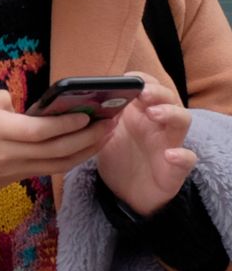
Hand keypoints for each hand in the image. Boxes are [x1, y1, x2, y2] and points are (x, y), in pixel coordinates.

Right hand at [0, 90, 114, 204]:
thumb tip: (23, 104)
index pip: (39, 130)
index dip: (66, 124)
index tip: (87, 112)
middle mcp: (9, 153)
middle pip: (57, 150)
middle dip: (88, 137)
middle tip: (110, 122)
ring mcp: (14, 169)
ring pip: (59, 164)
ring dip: (86, 151)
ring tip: (105, 135)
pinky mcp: (16, 179)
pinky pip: (50, 169)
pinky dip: (71, 159)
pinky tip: (84, 147)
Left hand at [95, 71, 193, 216]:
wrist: (125, 192)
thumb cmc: (118, 155)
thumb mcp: (104, 133)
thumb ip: (100, 117)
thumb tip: (84, 99)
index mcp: (141, 113)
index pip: (149, 87)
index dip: (142, 80)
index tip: (127, 78)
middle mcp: (158, 125)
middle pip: (168, 99)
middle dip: (157, 92)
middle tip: (142, 93)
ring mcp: (169, 144)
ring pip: (182, 121)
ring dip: (170, 114)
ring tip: (153, 113)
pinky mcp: (174, 169)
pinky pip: (187, 160)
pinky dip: (182, 156)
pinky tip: (171, 154)